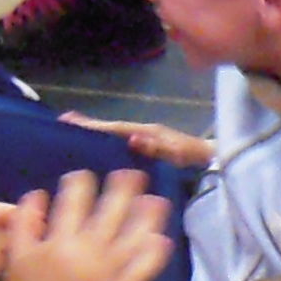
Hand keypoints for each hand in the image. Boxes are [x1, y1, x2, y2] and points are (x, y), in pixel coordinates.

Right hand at [0, 170, 174, 280]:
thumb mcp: (14, 255)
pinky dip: (154, 254)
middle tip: (132, 173)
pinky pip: (143, 270)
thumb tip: (37, 194)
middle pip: (112, 211)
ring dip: (147, 215)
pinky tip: (162, 239)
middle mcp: (89, 251)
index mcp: (60, 241)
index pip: (74, 201)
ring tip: (156, 199)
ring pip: (134, 236)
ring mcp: (109, 271)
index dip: (80, 182)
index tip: (82, 176)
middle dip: (123, 188)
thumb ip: (24, 222)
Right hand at [59, 109, 215, 167]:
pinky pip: (125, 142)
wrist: (216, 160)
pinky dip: (110, 141)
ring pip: (117, 134)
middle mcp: (145, 131)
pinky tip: (100, 149)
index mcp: (148, 132)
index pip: (115, 127)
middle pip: (112, 127)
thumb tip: (132, 139)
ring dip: (97, 133)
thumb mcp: (178, 154)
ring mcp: (148, 138)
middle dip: (89, 126)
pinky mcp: (151, 146)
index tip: (69, 121)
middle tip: (64, 123)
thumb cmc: (197, 158)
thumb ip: (157, 147)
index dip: (92, 125)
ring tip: (74, 132)